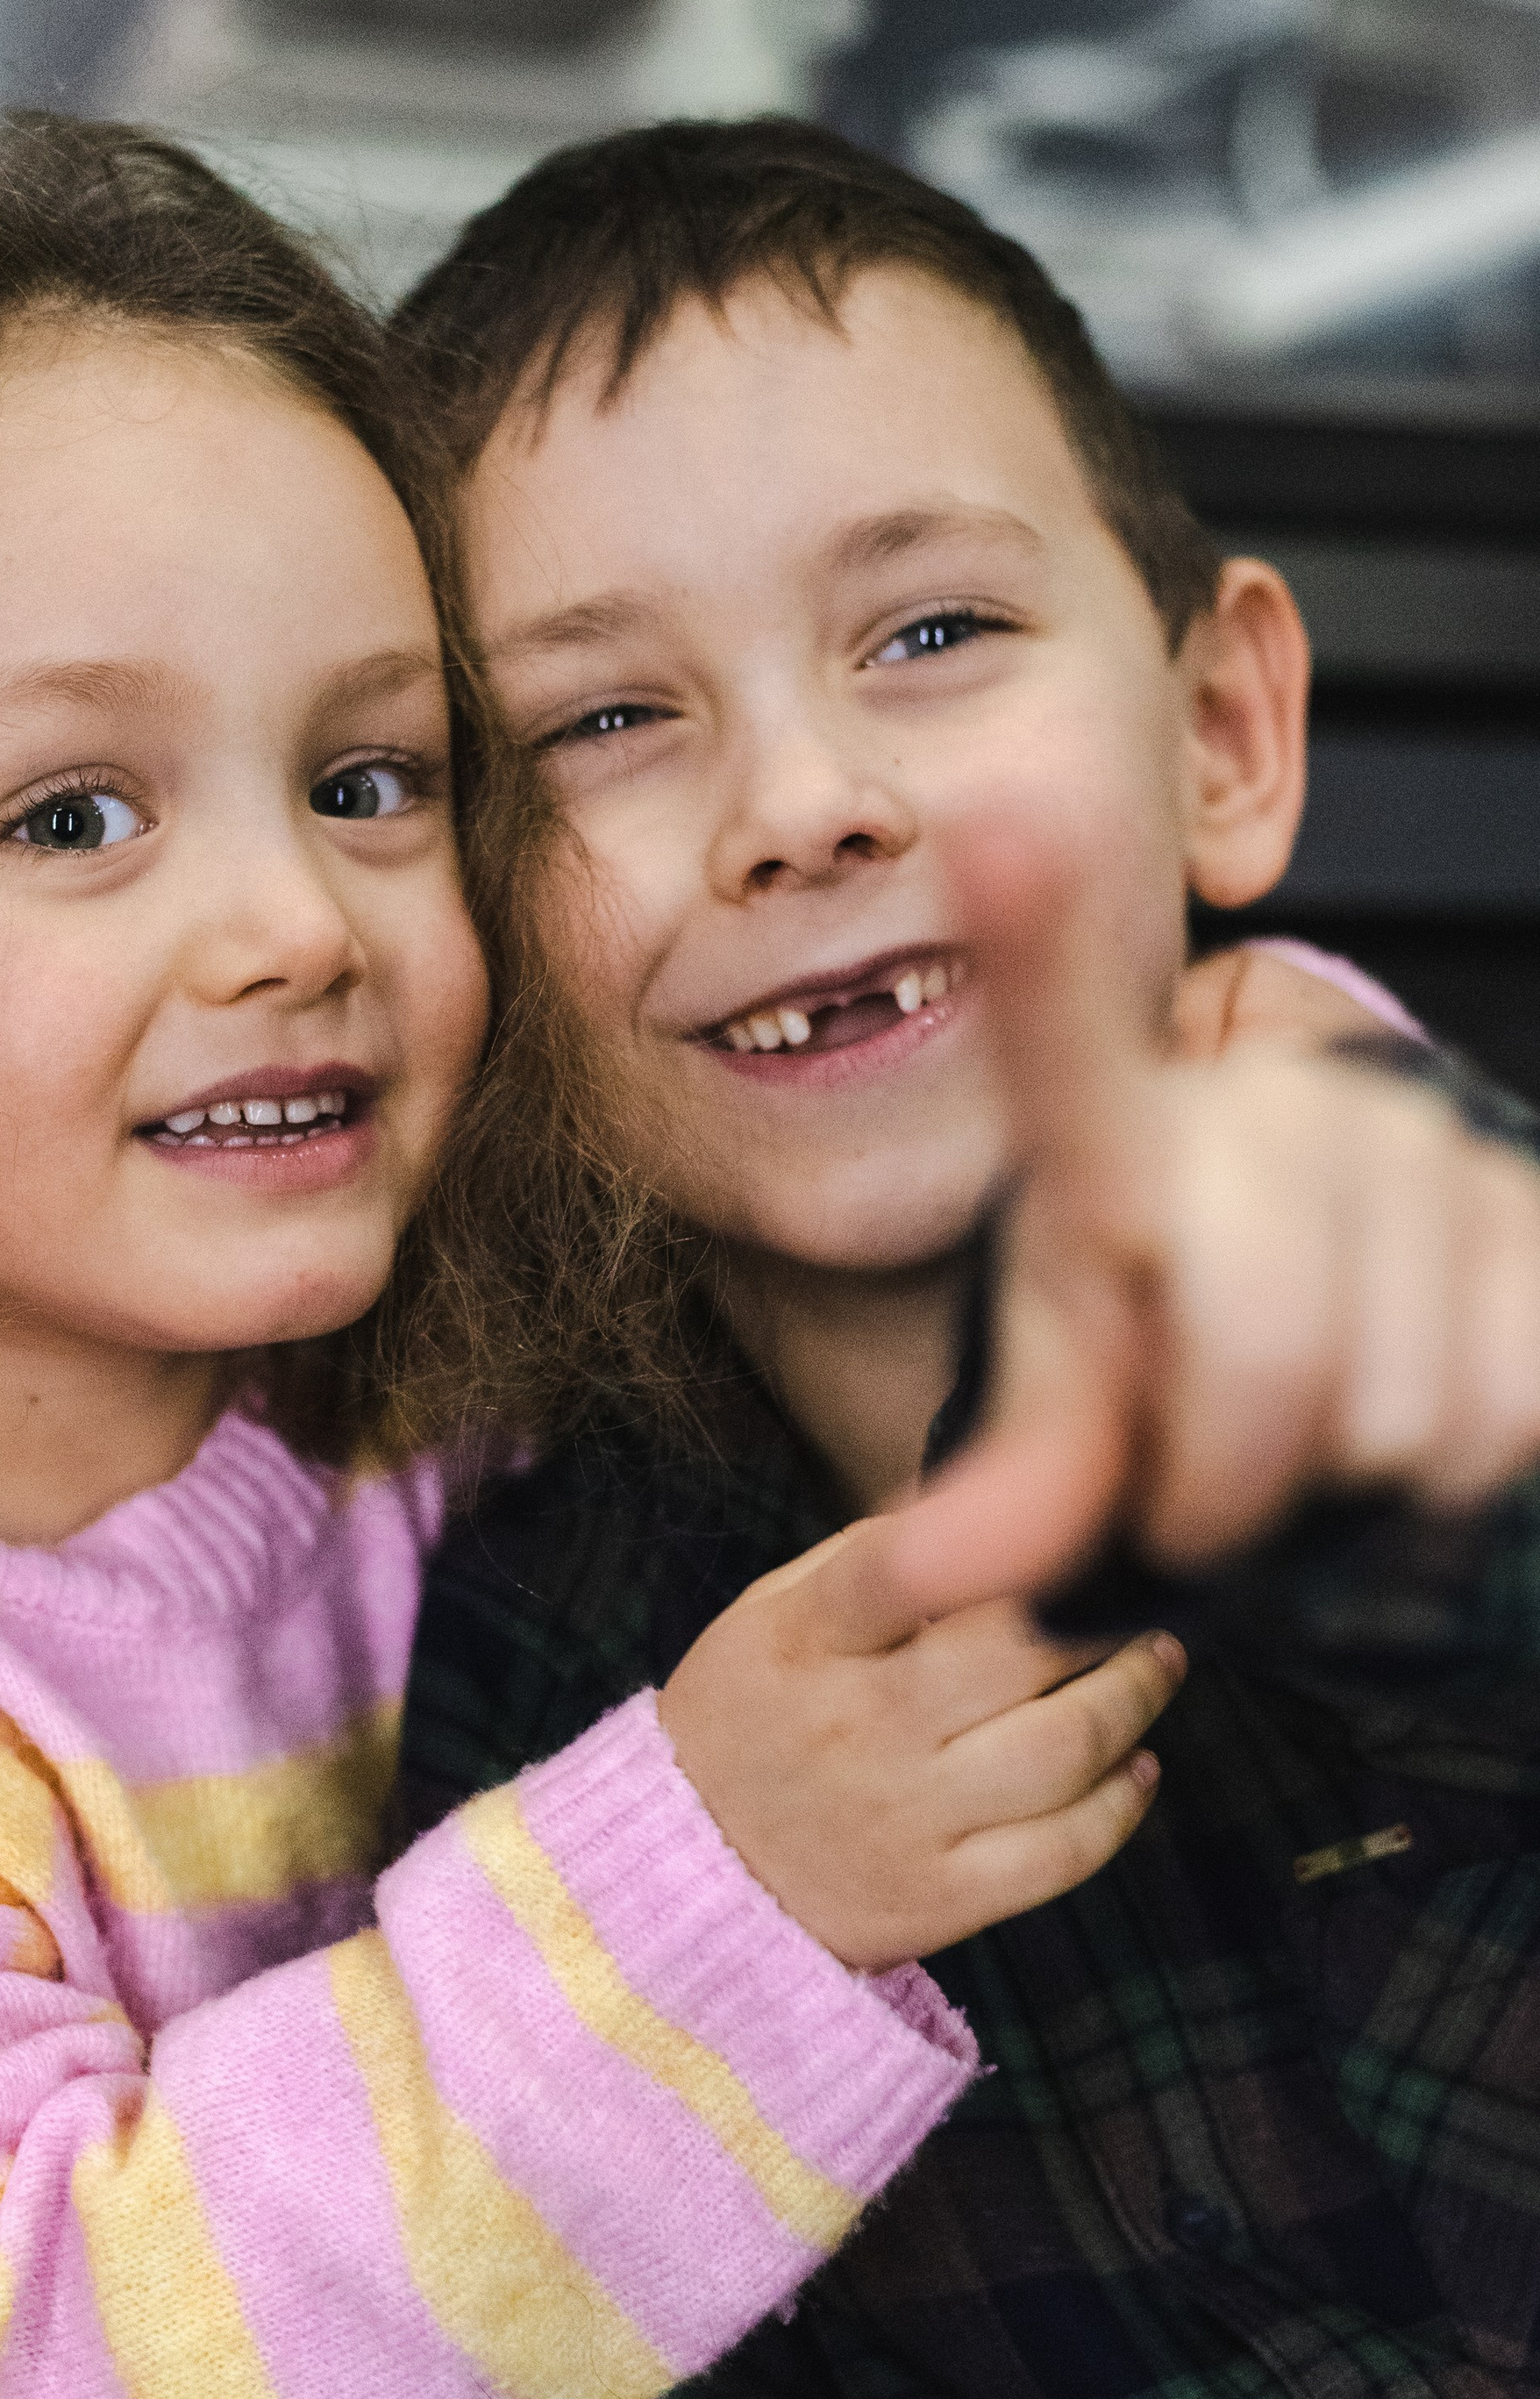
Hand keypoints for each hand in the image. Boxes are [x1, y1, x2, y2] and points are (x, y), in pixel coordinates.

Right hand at [659, 1512, 1182, 1966]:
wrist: (691, 1875)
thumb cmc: (752, 1718)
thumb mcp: (772, 1617)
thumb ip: (873, 1559)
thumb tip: (985, 1498)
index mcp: (804, 1643)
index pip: (904, 1566)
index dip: (1000, 1533)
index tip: (1067, 1521)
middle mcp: (855, 1729)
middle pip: (1022, 1654)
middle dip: (1105, 1616)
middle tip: (1134, 1599)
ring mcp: (902, 1820)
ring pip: (1065, 1750)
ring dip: (1135, 1697)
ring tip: (1153, 1666)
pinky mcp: (938, 1898)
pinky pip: (1065, 1851)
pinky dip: (1122, 1803)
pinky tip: (1136, 1766)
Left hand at [892, 826, 1539, 1609]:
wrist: (1311, 1373)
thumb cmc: (1159, 1378)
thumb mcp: (1067, 1421)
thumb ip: (1009, 1486)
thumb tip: (920, 1579)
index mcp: (1116, 1140)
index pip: (1064, 1039)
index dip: (1035, 933)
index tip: (999, 819)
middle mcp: (1273, 1107)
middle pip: (1263, 1339)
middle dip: (1217, 1483)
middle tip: (1189, 1510)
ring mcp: (1416, 1151)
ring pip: (1394, 1406)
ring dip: (1336, 1489)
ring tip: (1295, 1454)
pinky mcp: (1530, 1223)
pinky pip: (1502, 1412)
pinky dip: (1443, 1485)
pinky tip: (1390, 1435)